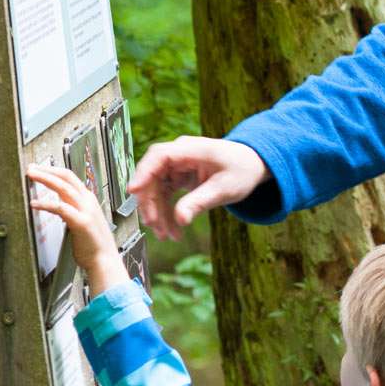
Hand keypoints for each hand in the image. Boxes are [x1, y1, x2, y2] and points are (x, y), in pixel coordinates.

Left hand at [27, 164, 128, 295]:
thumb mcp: (82, 221)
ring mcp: (86, 211)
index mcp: (89, 200)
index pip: (71, 178)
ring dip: (46, 179)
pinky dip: (46, 203)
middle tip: (31, 168)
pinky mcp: (81, 222)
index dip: (54, 170)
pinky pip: (61, 208)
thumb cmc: (92, 244)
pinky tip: (34, 203)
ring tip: (31, 176)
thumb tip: (58, 204)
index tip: (39, 168)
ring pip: (64, 188)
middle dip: (47, 170)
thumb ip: (72, 211)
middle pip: (67, 177)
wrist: (104, 260)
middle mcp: (89, 202)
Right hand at [128, 136, 269, 239]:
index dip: (143, 172)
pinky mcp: (177, 177)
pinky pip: (163, 195)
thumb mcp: (225, 189)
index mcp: (191, 149)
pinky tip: (171, 229)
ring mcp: (176, 166)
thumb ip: (201, 202)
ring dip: (158, 212)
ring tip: (166, 235)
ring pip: (155, 189)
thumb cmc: (241, 170)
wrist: (251, 166)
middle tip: (156, 228)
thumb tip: (180, 219)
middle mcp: (179, 154)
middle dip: (151, 204)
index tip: (133, 191)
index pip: (159, 156)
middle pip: (152, 176)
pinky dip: (165, 212)